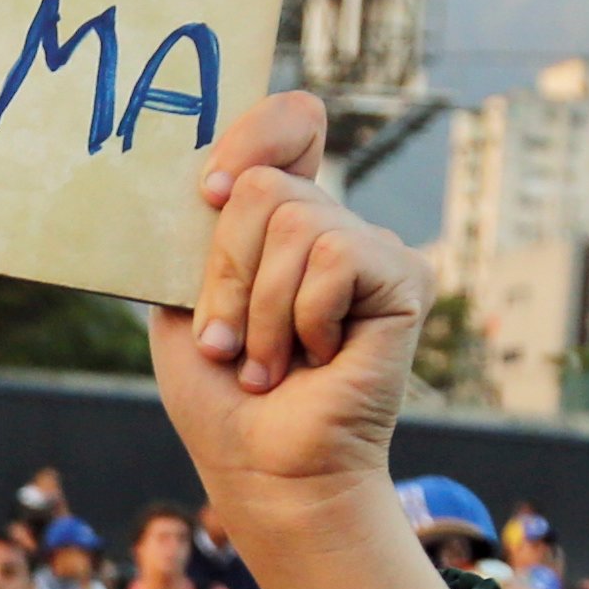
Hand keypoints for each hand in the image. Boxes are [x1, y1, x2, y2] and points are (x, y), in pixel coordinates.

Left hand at [145, 99, 441, 588]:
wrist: (263, 466)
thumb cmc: (220, 394)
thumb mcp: (184, 300)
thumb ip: (200, 231)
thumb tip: (213, 173)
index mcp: (279, 218)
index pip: (290, 123)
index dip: (251, 135)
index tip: (204, 193)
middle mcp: (329, 223)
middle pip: (263, 183)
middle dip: (226, 272)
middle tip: (227, 341)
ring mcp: (370, 248)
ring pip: (293, 221)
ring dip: (260, 309)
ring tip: (268, 362)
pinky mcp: (404, 277)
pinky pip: (336, 256)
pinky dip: (305, 316)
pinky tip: (319, 356)